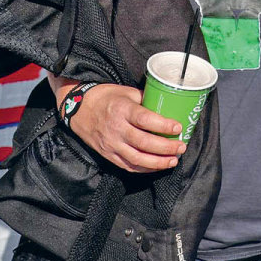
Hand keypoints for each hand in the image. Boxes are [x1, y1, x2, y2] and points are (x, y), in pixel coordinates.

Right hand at [66, 84, 185, 173]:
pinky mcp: (108, 155)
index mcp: (122, 110)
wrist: (79, 109)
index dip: (164, 126)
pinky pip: (128, 165)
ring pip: (137, 158)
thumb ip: (146, 100)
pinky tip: (157, 166)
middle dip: (166, 147)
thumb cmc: (106, 97)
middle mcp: (116, 129)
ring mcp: (111, 144)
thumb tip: (167, 106)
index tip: (179, 128)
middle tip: (182, 147)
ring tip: (174, 160)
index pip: (146, 120)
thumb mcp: (126, 92)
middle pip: (144, 142)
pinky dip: (144, 168)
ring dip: (158, 162)